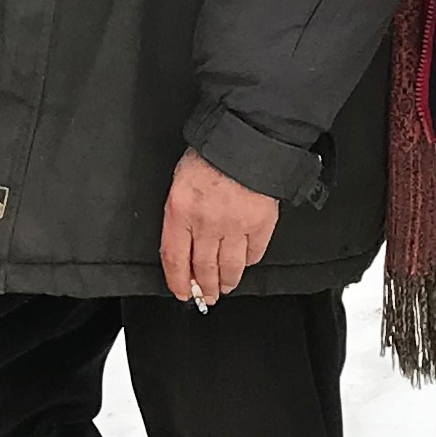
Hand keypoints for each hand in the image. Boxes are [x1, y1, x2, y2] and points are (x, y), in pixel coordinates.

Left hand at [160, 148, 277, 305]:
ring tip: (224, 288)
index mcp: (181, 210)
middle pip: (203, 268)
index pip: (174, 258)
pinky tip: (244, 265)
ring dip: (226, 282)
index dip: (177, 281)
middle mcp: (206, 223)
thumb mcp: (180, 180)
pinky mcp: (261, 225)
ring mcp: (235, 227)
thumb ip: (181, 212)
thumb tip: (182, 240)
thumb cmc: (210, 154)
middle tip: (205, 297)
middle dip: (203, 287)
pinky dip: (249, 263)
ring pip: (229, 268)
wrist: (246, 139)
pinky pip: (254, 254)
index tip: (180, 292)